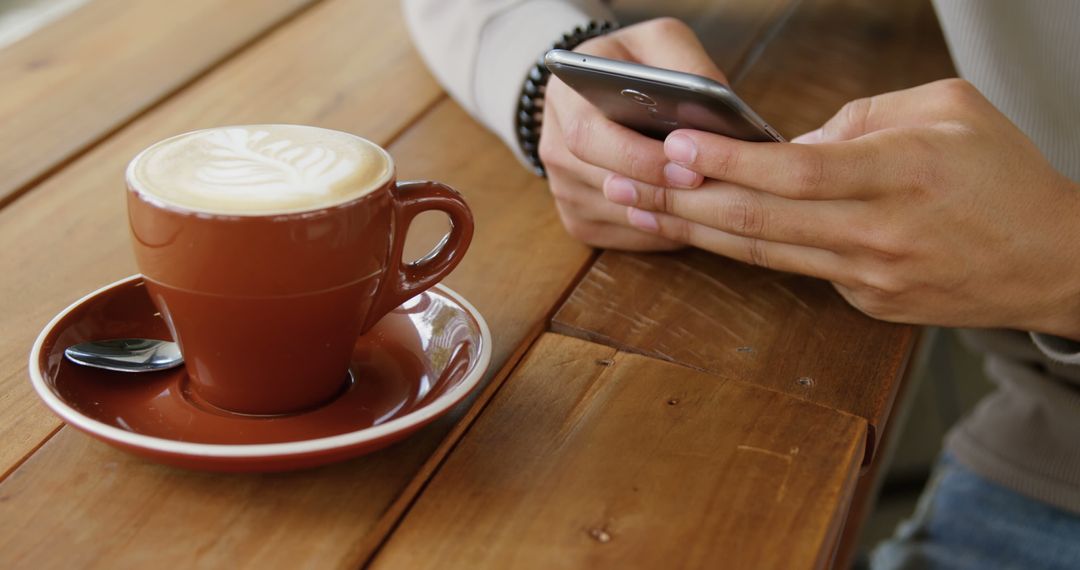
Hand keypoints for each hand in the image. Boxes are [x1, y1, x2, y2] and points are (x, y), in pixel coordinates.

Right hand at [539, 17, 717, 249]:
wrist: (602, 91)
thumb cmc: (638, 66)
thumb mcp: (661, 44)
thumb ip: (687, 69)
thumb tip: (718, 112)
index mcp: (564, 96)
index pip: (590, 137)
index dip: (638, 157)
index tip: (687, 164)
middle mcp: (554, 145)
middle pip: (600, 182)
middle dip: (658, 189)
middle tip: (704, 186)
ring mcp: (561, 187)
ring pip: (614, 216)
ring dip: (664, 215)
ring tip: (711, 204)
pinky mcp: (577, 219)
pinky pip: (620, 237)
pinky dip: (659, 233)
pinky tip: (689, 217)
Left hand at [604, 78, 1079, 337]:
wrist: (1053, 260)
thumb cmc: (1004, 172)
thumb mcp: (947, 109)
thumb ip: (861, 118)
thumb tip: (785, 145)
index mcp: (901, 174)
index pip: (795, 172)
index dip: (729, 162)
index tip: (674, 145)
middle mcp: (879, 234)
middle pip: (761, 221)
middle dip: (683, 199)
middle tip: (622, 179)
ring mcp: (871, 277)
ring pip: (764, 254)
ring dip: (694, 230)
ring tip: (636, 208)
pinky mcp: (867, 302)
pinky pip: (795, 269)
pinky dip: (743, 248)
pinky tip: (699, 230)